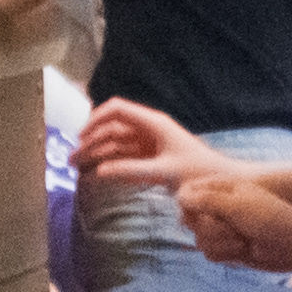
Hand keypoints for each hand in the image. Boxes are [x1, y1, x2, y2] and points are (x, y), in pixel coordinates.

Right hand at [77, 99, 220, 189]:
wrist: (221, 182)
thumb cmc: (197, 171)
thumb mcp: (163, 171)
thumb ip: (130, 170)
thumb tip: (100, 171)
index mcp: (152, 123)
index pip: (117, 109)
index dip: (96, 119)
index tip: (80, 136)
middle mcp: (147, 129)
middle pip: (111, 128)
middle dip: (90, 141)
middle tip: (71, 159)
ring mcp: (148, 143)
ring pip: (114, 143)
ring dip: (96, 153)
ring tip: (76, 168)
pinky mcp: (149, 157)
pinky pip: (123, 156)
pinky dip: (109, 163)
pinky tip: (95, 172)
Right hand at [177, 172, 287, 269]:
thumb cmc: (270, 218)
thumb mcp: (236, 204)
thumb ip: (205, 200)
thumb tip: (180, 196)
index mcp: (220, 189)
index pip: (186, 194)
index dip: (189, 206)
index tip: (205, 211)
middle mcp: (217, 207)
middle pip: (188, 219)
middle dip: (210, 227)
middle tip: (232, 225)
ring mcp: (221, 228)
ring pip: (199, 239)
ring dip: (221, 242)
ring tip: (242, 239)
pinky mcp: (226, 247)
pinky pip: (209, 253)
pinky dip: (226, 253)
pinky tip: (243, 249)